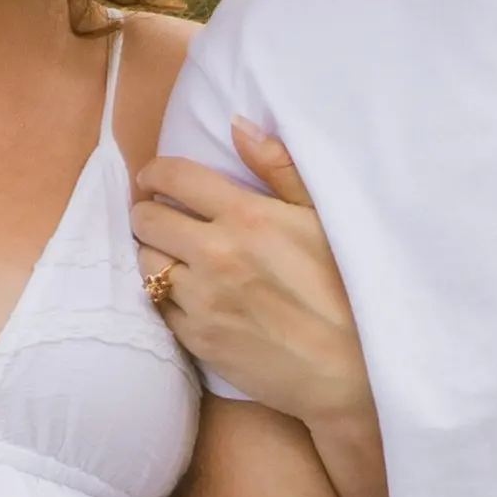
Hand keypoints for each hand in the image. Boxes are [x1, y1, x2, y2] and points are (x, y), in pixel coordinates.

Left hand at [128, 124, 370, 429]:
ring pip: (145, 262)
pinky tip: (187, 293)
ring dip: (154, 253)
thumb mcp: (322, 218)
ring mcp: (202, 300)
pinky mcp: (197, 339)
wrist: (351, 372)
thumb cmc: (347, 289)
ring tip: (175, 255)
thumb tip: (237, 124)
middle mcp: (216, 254)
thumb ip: (278, 167)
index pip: (174, 177)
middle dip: (149, 212)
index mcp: (247, 216)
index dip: (156, 173)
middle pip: (146, 219)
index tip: (157, 179)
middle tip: (163, 217)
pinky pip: (158, 305)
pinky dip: (164, 294)